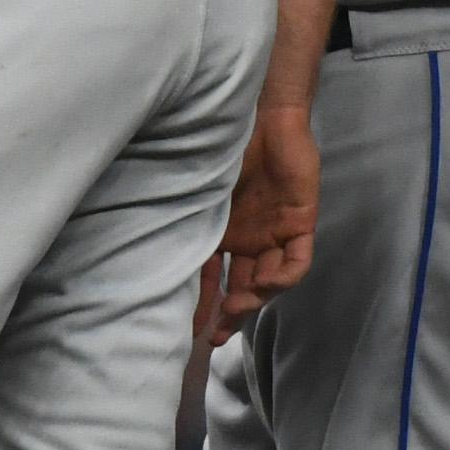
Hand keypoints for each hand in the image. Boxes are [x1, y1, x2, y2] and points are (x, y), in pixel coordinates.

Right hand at [200, 103, 317, 343]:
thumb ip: (188, 222)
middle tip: (216, 335)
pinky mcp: (300, 224)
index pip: (215, 278)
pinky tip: (264, 281)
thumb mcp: (201, 192)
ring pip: (269, 282)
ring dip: (253, 299)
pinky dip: (281, 277)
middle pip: (243, 288)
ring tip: (235, 307)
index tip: (192, 330)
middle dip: (231, 314)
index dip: (206, 305)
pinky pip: (296, 263)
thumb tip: (149, 254)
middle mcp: (250, 240)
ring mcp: (276, 235)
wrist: (263, 114)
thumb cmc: (225, 145)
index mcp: (225, 234)